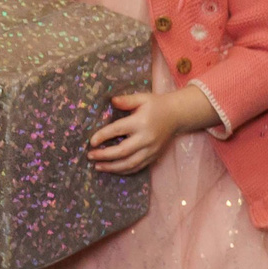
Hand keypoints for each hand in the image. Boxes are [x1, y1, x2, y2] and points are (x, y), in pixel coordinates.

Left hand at [90, 87, 213, 173]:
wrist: (177, 116)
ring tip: (98, 166)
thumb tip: (111, 101)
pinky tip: (113, 169)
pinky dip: (124, 170)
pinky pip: (137, 167)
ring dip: (112, 167)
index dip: (102, 136)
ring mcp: (151, 150)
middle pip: (122, 151)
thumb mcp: (142, 98)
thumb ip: (126, 100)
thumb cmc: (156, 105)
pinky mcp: (154, 156)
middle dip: (104, 155)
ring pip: (129, 163)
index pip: (117, 130)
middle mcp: (146, 138)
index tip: (91, 142)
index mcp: (140, 122)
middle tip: (90, 156)